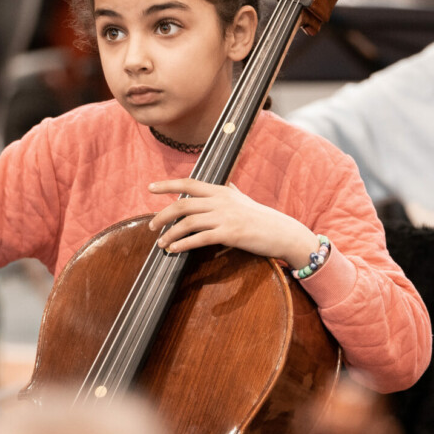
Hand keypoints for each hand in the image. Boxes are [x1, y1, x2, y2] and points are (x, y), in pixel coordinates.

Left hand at [146, 179, 319, 269]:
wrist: (283, 232)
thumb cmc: (262, 218)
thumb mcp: (244, 199)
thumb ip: (231, 191)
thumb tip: (226, 184)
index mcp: (221, 190)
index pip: (188, 183)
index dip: (167, 185)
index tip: (150, 188)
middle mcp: (221, 201)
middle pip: (182, 204)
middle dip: (162, 215)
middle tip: (150, 226)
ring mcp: (225, 217)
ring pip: (187, 223)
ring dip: (169, 234)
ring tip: (160, 243)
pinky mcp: (229, 234)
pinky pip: (199, 238)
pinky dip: (183, 245)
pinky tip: (174, 250)